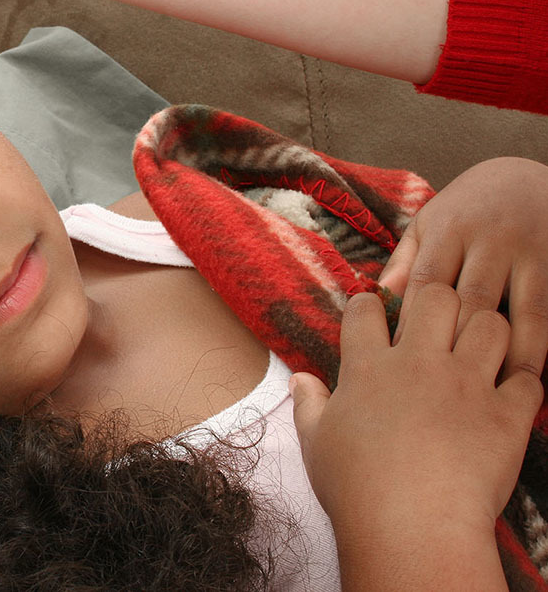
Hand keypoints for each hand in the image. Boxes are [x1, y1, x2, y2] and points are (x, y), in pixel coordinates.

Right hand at [291, 287, 543, 587]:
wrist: (410, 529)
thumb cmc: (355, 488)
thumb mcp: (315, 442)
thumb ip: (308, 404)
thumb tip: (299, 380)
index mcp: (368, 367)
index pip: (366, 308)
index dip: (370, 306)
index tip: (374, 320)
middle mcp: (419, 364)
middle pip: (435, 296)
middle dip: (436, 300)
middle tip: (435, 325)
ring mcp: (467, 386)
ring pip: (491, 324)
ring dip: (486, 332)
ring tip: (478, 352)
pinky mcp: (506, 416)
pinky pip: (529, 379)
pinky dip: (523, 383)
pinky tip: (509, 394)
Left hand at [379, 157, 547, 384]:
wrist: (526, 175)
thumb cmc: (464, 211)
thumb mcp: (429, 224)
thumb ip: (405, 261)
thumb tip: (378, 298)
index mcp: (449, 231)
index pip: (427, 284)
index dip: (413, 325)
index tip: (399, 366)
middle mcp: (491, 241)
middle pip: (473, 301)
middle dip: (457, 346)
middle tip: (439, 394)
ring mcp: (531, 254)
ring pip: (522, 312)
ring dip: (510, 355)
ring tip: (495, 396)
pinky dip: (543, 345)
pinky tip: (531, 377)